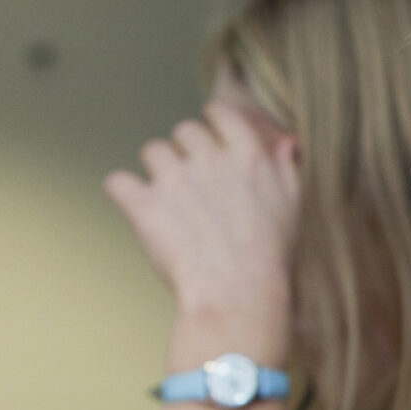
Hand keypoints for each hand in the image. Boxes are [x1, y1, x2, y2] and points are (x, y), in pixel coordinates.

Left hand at [103, 101, 300, 329]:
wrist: (238, 296)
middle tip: (192, 181)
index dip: (212, 122)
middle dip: (184, 150)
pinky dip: (123, 192)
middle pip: (184, 130)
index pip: (220, 113)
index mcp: (248, 155)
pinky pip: (118, 181)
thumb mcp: (292, 206)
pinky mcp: (144, 204)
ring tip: (168, 199)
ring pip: (152, 151)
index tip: (210, 135)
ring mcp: (174, 180)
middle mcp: (210, 159)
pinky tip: (135, 205)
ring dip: (156, 170)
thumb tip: (284, 142)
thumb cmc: (270, 257)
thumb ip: (285, 167)